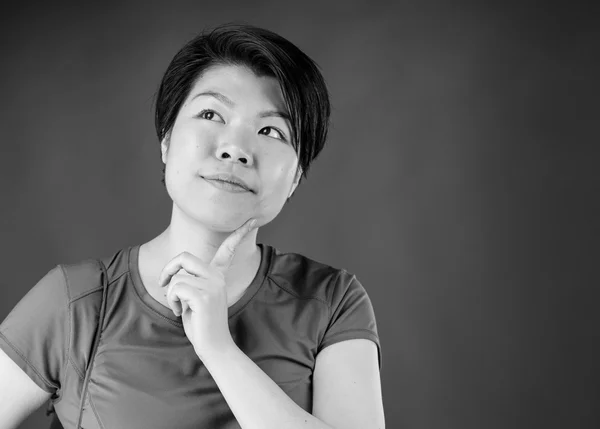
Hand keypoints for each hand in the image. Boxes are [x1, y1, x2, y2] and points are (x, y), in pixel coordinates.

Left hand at [157, 218, 257, 359]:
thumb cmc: (202, 324)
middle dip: (168, 268)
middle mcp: (217, 277)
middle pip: (185, 257)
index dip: (238, 234)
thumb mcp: (196, 298)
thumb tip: (171, 276)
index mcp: (218, 276)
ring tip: (179, 308)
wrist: (214, 346)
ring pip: (177, 277)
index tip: (252, 221)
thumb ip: (190, 282)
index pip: (228, 250)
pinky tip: (181, 312)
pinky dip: (172, 301)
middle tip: (163, 283)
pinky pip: (176, 288)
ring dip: (170, 294)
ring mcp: (212, 285)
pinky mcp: (203, 296)